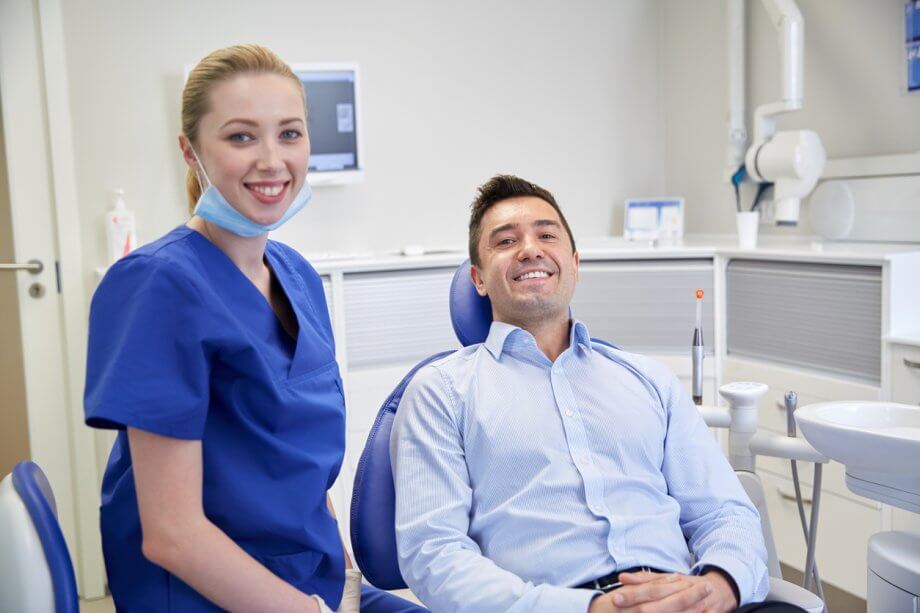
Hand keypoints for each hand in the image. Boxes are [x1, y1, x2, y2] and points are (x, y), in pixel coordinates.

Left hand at [586, 570, 735, 612]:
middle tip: (620, 605)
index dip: (634, 593)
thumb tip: (622, 577)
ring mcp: (697, 608)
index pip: (651, 589)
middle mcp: (684, 594)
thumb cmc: (689, 585)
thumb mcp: (669, 579)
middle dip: (641, 606)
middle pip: (661, 602)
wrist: (720, 589)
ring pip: (678, 612)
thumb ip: (646, 579)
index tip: (616, 598)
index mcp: (674, 583)